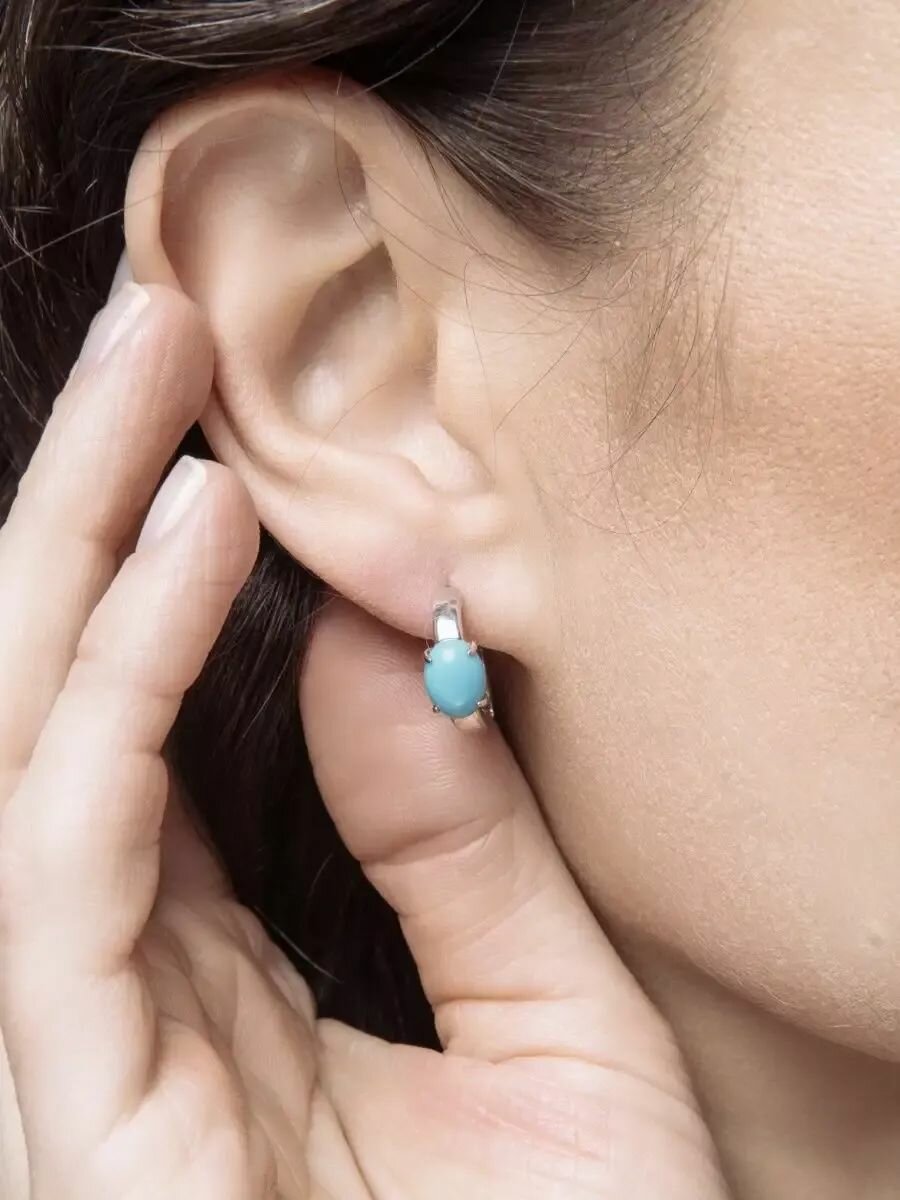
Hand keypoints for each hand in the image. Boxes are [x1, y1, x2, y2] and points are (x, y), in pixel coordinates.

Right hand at [0, 283, 729, 1197]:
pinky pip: (67, 842)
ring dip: (79, 536)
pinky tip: (182, 533)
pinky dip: (117, 674)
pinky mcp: (71, 1095)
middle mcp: (118, 987)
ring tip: (156, 362)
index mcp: (211, 977)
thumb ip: (455, 841)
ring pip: (31, 735)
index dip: (166, 565)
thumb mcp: (553, 1026)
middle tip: (157, 323)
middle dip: (92, 496)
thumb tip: (380, 642)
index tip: (231, 421)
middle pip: (63, 694)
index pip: (143, 731)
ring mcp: (74, 1038)